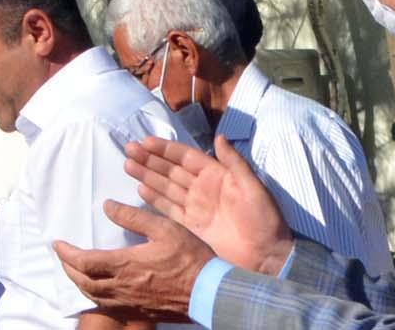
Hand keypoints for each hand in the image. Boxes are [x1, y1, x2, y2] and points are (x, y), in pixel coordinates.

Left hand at [53, 201, 215, 319]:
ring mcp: (132, 302)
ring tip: (75, 271)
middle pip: (84, 281)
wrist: (211, 292)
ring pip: (95, 296)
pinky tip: (99, 290)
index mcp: (125, 265)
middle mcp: (123, 287)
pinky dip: (96, 297)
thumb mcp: (163, 228)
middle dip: (68, 269)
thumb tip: (107, 206)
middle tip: (62, 257)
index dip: (66, 253)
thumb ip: (132, 217)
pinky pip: (110, 307)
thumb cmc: (190, 258)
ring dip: (79, 283)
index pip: (84, 262)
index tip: (57, 243)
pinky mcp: (142, 312)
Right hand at [129, 132, 294, 274]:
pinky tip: (141, 190)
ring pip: (166, 187)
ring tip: (128, 164)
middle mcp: (203, 188)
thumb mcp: (253, 188)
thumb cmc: (263, 220)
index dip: (167, 149)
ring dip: (147, 175)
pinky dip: (155, 200)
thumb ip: (234, 163)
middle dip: (151, 159)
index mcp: (217, 176)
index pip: (187, 158)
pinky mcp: (191, 226)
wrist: (267, 258)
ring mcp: (196, 208)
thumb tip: (219, 137)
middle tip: (129, 149)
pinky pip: (169, 209)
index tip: (147, 141)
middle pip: (171, 170)